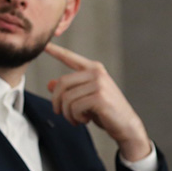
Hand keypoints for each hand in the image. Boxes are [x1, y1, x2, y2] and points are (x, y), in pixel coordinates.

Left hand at [43, 43, 152, 161]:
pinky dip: (75, 118)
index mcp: (93, 69)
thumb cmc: (105, 112)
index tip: (45, 44)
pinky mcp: (100, 97)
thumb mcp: (85, 98)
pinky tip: (86, 120)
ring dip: (67, 113)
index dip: (56, 51)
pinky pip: (74, 107)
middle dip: (56, 102)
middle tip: (59, 113)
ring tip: (76, 119)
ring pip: (66, 98)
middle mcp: (96, 73)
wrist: (126, 125)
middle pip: (62, 83)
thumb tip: (49, 84)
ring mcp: (99, 84)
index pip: (70, 58)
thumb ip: (69, 90)